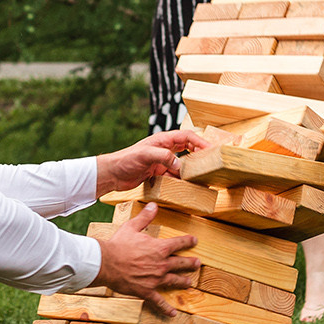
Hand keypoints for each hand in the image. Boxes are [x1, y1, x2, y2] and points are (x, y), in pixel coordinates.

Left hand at [94, 128, 210, 196]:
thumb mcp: (146, 155)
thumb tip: (180, 166)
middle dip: (200, 154)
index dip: (200, 142)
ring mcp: (161, 161)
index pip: (187, 137)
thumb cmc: (125, 159)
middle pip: (188, 148)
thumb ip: (164, 157)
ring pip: (182, 164)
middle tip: (211, 162)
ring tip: (201, 176)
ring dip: (191, 170)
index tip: (211, 150)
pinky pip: (174, 176)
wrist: (112, 174)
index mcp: (163, 140)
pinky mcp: (158, 173)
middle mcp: (164, 149)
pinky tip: (186, 186)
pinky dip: (181, 180)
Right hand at [94, 203, 201, 314]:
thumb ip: (145, 217)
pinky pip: (159, 301)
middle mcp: (161, 264)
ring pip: (174, 281)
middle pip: (181, 264)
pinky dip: (166, 308)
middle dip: (190, 264)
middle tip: (198, 264)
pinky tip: (174, 313)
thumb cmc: (118, 245)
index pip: (178, 243)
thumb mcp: (132, 227)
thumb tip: (154, 205)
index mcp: (159, 248)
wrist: (106, 263)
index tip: (194, 240)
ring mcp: (155, 279)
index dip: (187, 241)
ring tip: (190, 283)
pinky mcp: (147, 291)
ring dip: (183, 282)